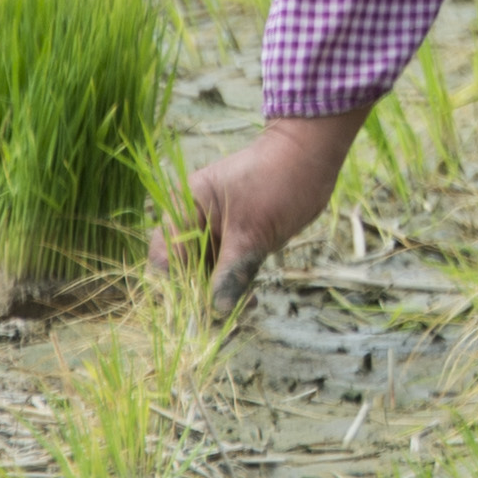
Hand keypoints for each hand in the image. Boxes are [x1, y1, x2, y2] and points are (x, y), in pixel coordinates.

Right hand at [170, 108, 364, 311]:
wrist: (312, 156)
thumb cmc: (278, 181)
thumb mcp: (252, 232)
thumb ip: (231, 272)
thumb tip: (217, 310)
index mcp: (183, 208)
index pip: (165, 259)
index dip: (176, 289)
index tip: (196, 314)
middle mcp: (192, 220)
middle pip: (184, 271)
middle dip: (200, 298)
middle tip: (223, 322)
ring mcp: (214, 230)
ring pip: (206, 274)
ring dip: (220, 296)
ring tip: (243, 312)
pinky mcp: (235, 239)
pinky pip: (226, 270)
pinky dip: (235, 286)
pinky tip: (251, 302)